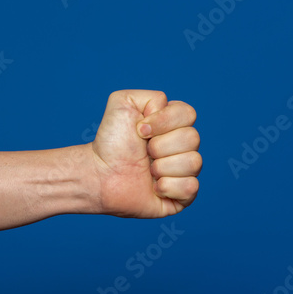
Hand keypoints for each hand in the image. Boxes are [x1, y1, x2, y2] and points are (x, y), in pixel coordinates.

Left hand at [91, 90, 200, 217]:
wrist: (99, 174)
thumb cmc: (111, 141)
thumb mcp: (123, 102)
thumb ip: (150, 97)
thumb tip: (169, 113)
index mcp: (173, 124)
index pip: (188, 114)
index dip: (164, 122)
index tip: (140, 130)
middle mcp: (182, 146)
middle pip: (193, 138)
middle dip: (160, 146)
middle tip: (143, 153)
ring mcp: (184, 171)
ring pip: (193, 163)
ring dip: (162, 167)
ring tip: (146, 171)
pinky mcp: (181, 196)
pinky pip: (191, 188)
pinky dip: (168, 187)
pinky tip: (153, 188)